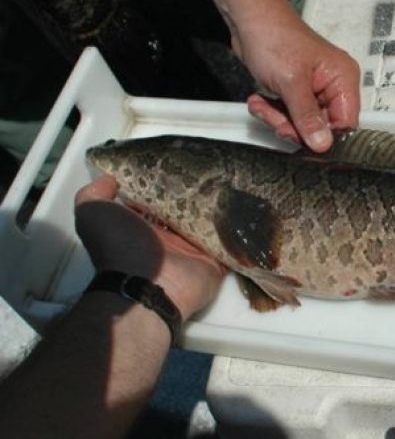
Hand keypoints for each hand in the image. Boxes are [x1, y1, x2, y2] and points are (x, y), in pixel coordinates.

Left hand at [74, 176, 226, 319]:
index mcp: (144, 227)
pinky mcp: (215, 262)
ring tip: (233, 183)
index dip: (166, 183)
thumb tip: (109, 178)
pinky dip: (237, 232)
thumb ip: (94, 194)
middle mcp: (169, 239)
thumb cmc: (120, 247)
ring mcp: (193, 251)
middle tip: (212, 170)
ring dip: (220, 209)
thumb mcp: (94, 214)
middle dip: (198, 194)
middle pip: (187, 211)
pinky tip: (245, 209)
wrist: (145, 286)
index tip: (179, 163)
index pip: (158, 201)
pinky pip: (230, 244)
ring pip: (210, 224)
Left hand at [236, 14, 360, 152]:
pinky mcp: (296, 91)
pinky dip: (272, 111)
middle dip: (294, 126)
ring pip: (302, 122)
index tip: (302, 137)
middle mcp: (333, 85)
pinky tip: (259, 101)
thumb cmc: (274, 38)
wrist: (249, 19)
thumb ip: (307, 117)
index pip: (346, 122)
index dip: (325, 135)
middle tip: (276, 122)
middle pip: (322, 126)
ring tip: (260, 104)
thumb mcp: (292, 82)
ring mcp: (314, 88)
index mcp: (342, 79)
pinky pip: (289, 113)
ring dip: (278, 119)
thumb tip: (323, 145)